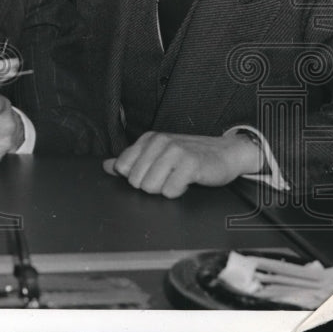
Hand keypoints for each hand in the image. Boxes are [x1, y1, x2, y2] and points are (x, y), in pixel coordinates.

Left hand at [103, 130, 262, 198]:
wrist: (226, 153)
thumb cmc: (190, 157)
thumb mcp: (158, 155)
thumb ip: (131, 160)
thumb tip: (106, 166)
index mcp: (148, 139)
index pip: (123, 168)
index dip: (136, 178)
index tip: (153, 173)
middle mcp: (159, 142)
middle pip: (136, 181)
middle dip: (151, 186)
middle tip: (168, 177)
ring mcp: (175, 151)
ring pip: (150, 187)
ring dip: (164, 190)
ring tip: (176, 179)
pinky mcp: (191, 164)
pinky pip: (170, 191)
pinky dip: (177, 192)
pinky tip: (186, 182)